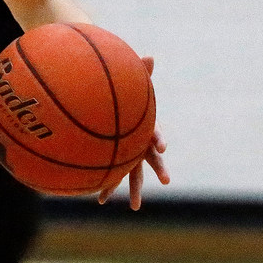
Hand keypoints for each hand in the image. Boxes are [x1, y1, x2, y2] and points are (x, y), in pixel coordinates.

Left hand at [98, 56, 169, 209]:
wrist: (105, 109)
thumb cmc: (119, 97)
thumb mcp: (129, 86)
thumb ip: (138, 74)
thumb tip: (149, 56)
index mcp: (141, 129)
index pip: (154, 134)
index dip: (159, 139)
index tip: (163, 146)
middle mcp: (137, 144)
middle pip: (149, 158)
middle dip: (158, 169)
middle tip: (166, 181)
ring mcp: (125, 154)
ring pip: (130, 173)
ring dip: (128, 188)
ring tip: (134, 207)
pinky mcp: (113, 159)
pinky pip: (109, 173)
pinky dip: (104, 183)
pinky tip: (95, 197)